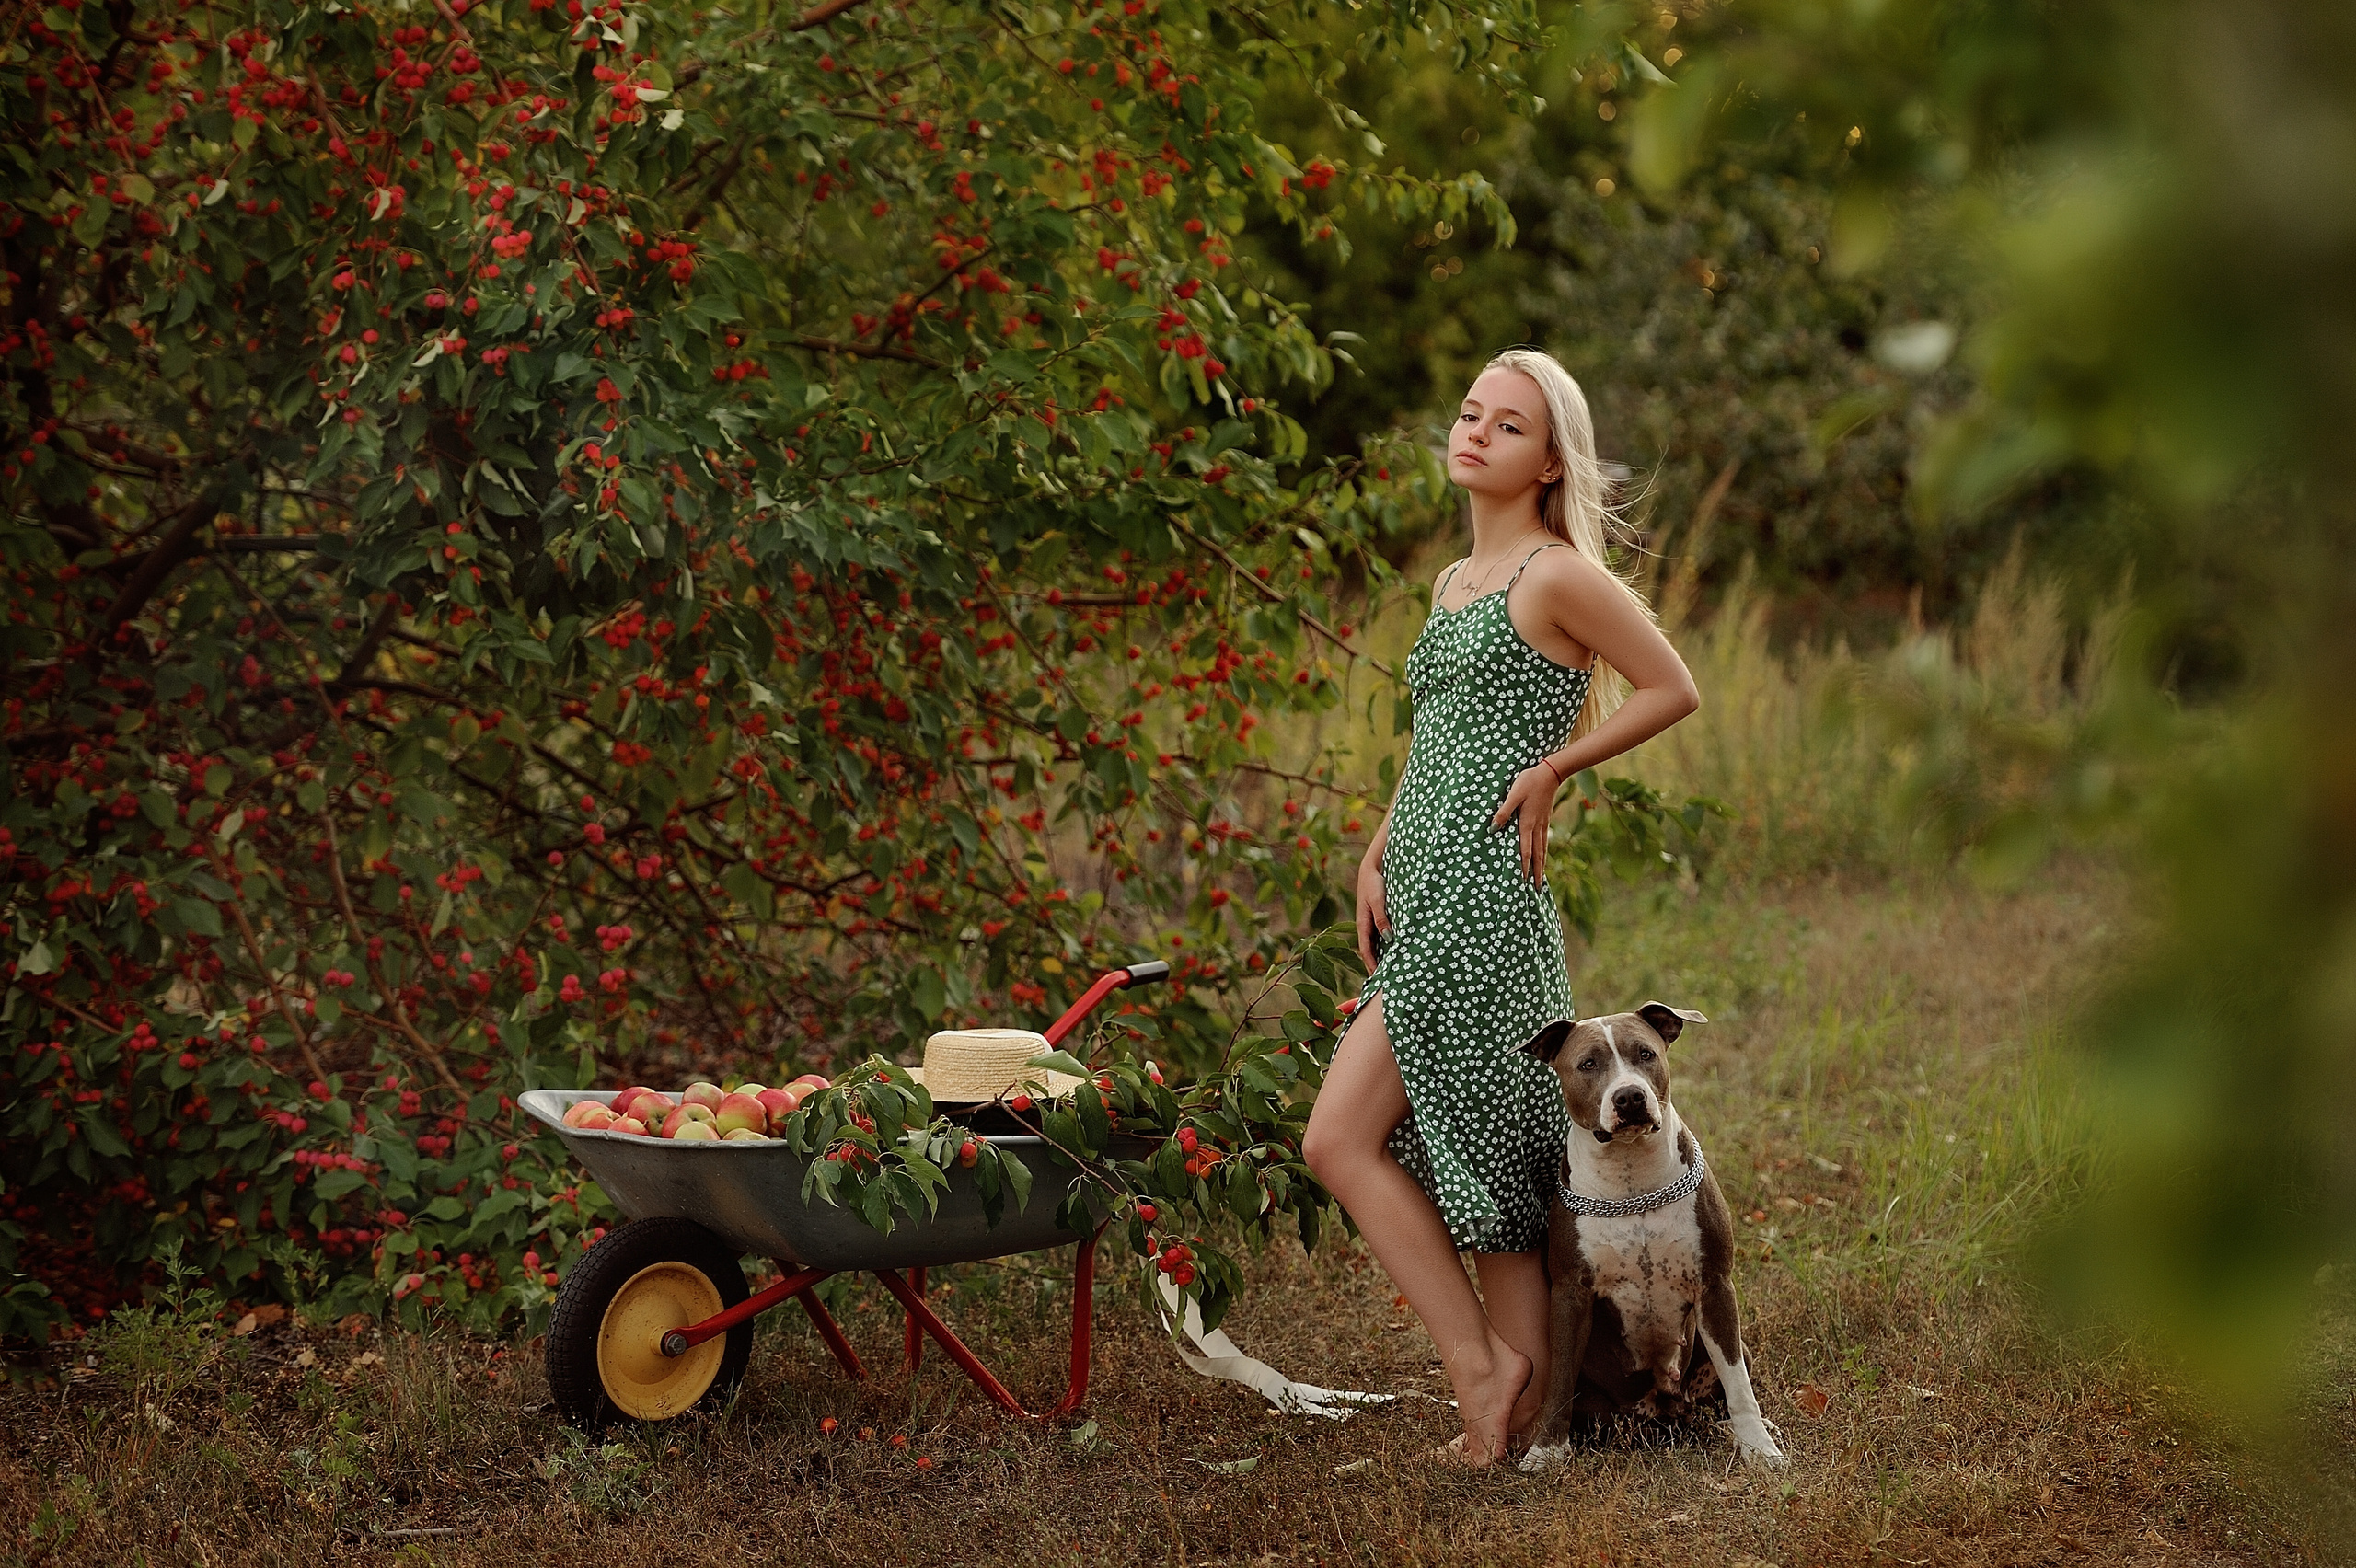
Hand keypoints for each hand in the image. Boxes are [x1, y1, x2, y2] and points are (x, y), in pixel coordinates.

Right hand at [1356, 848, 1391, 970]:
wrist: (1372, 867)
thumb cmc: (1374, 883)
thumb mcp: (1378, 900)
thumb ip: (1382, 918)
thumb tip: (1388, 938)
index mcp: (1362, 923)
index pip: (1365, 950)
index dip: (1371, 965)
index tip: (1378, 978)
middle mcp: (1365, 925)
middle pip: (1369, 950)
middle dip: (1374, 965)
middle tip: (1384, 981)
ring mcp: (1370, 921)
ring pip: (1375, 944)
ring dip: (1380, 956)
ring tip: (1389, 970)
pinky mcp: (1377, 916)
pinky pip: (1379, 935)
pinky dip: (1385, 946)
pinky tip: (1394, 951)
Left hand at [1492, 761, 1564, 884]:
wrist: (1550, 773)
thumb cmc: (1529, 781)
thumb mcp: (1513, 794)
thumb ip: (1503, 811)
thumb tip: (1493, 828)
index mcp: (1527, 823)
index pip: (1525, 850)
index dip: (1524, 867)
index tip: (1523, 882)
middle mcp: (1536, 827)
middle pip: (1537, 855)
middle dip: (1536, 873)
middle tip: (1536, 889)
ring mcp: (1542, 824)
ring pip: (1542, 850)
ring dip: (1541, 866)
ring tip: (1541, 879)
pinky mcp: (1544, 820)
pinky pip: (1544, 841)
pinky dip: (1544, 853)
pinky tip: (1543, 856)